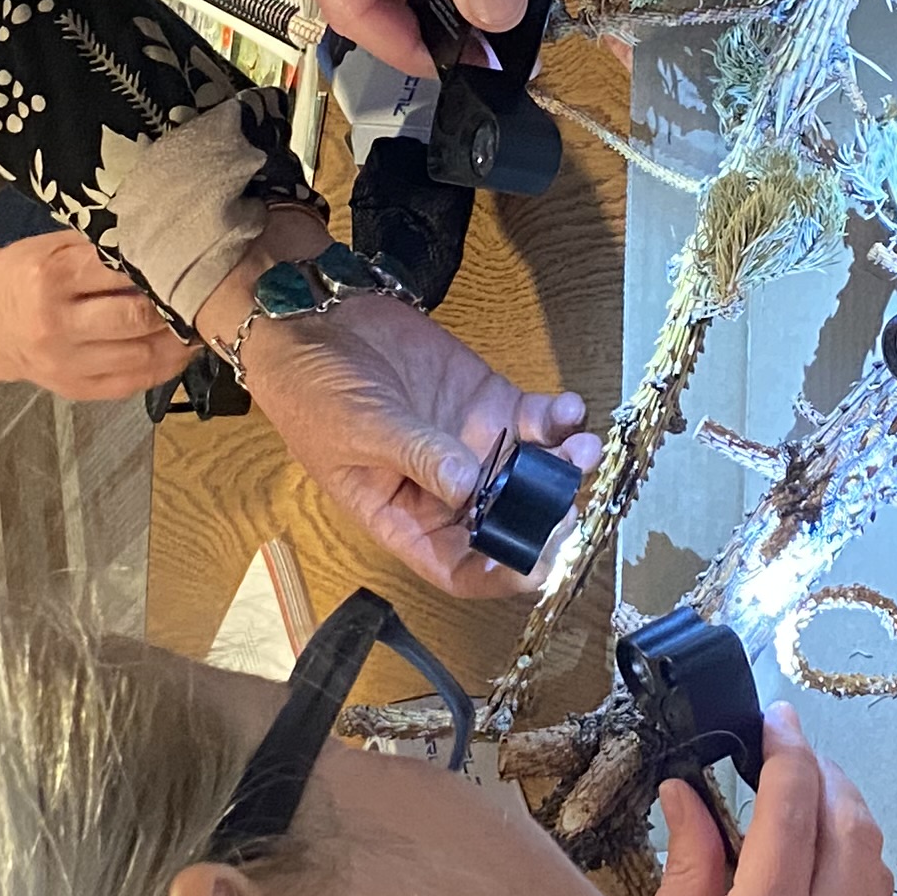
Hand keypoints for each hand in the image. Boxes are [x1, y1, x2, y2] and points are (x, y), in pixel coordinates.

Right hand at [0, 230, 193, 400]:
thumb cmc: (23, 274)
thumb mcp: (51, 246)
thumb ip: (98, 245)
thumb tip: (158, 239)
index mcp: (50, 280)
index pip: (118, 271)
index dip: (157, 264)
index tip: (187, 255)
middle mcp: (57, 326)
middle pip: (135, 319)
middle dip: (174, 305)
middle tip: (205, 290)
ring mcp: (67, 364)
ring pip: (142, 357)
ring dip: (180, 340)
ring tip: (203, 319)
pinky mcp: (76, 390)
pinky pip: (134, 383)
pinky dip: (166, 367)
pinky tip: (184, 348)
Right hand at [207, 234, 599, 595]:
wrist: (315, 320)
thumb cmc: (314, 391)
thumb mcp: (359, 429)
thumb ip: (417, 454)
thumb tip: (469, 486)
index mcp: (405, 518)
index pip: (459, 567)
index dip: (498, 575)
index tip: (534, 562)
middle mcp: (448, 491)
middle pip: (510, 524)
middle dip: (546, 519)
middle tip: (569, 501)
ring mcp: (474, 445)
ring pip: (535, 474)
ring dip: (566, 468)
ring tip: (582, 449)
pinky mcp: (490, 402)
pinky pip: (538, 422)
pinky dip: (561, 419)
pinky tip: (569, 409)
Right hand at [644, 724, 891, 895]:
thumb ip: (684, 880)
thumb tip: (688, 798)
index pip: (792, 816)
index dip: (786, 753)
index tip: (771, 718)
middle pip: (852, 831)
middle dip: (825, 774)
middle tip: (787, 743)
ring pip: (877, 868)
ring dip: (849, 817)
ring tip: (805, 791)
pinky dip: (857, 865)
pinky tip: (820, 860)